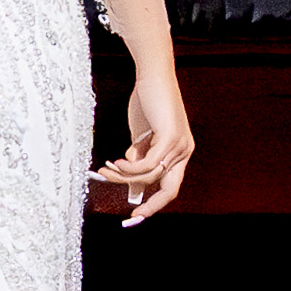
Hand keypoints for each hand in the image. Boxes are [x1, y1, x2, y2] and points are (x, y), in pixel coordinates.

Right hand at [94, 65, 194, 227]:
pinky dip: (130, 167)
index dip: (154, 202)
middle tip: (130, 216)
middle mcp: (184, 151)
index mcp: (180, 152)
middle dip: (150, 206)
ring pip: (151, 176)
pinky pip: (148, 164)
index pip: (170, 186)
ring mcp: (180, 145)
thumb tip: (130, 184)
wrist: (152, 74)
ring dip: (125, 177)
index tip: (136, 214)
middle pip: (169, 190)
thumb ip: (138, 158)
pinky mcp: (171, 138)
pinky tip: (116, 163)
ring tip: (106, 171)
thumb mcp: (141, 137)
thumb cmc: (147, 101)